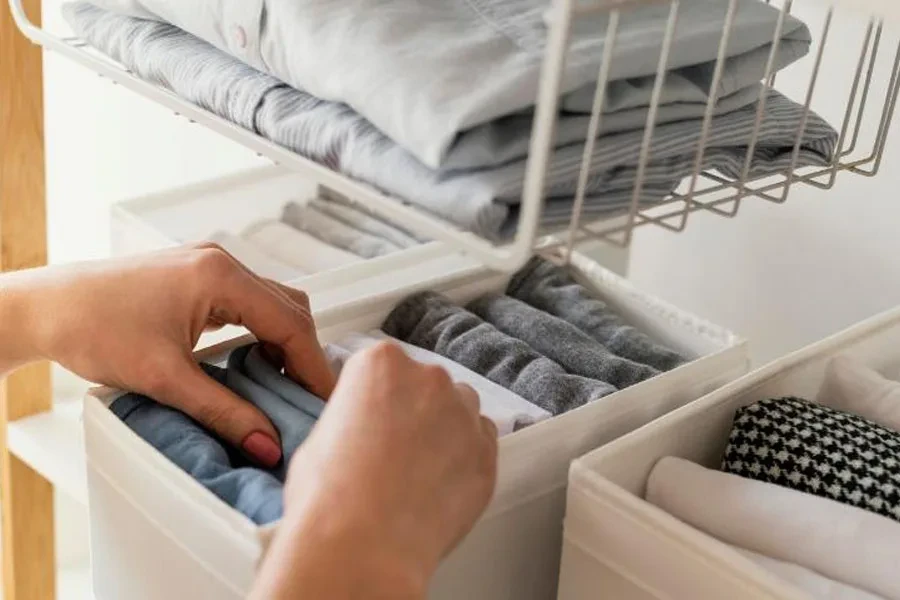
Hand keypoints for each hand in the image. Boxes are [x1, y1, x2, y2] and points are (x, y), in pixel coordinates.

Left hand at [0, 244, 335, 465]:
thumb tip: (265, 442)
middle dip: (305, 352)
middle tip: (311, 397)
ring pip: (271, 302)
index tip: (325, 398)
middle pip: (290, 307)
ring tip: (286, 385)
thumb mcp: (165, 377)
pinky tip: (256, 362)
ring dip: (285, 341)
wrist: (45, 308)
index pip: (291, 321)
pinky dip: (261, 332)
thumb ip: (223, 411)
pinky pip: (248, 301)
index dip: (313, 364)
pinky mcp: (197, 276)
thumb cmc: (92, 326)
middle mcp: (221, 261)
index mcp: (220, 275)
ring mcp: (209, 265)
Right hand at [251, 342, 497, 599]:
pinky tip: (440, 487)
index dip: (376, 397)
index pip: (385, 366)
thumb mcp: (319, 437)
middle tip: (393, 450)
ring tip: (419, 471)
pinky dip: (466, 459)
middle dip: (415, 410)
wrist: (362, 544)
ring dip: (445, 430)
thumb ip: (351, 417)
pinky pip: (482, 445)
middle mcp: (429, 378)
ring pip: (460, 410)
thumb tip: (358, 430)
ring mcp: (464, 414)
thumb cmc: (329, 495)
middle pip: (427, 384)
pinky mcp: (488, 453)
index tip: (372, 419)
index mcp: (381, 362)